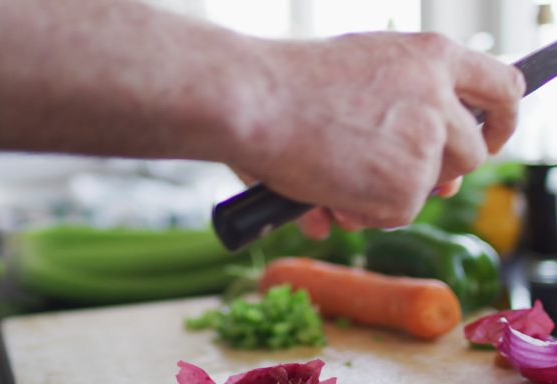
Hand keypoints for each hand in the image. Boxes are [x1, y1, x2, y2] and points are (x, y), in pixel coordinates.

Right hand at [228, 32, 523, 229]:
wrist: (253, 99)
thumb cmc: (285, 85)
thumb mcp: (358, 77)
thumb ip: (394, 116)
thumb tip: (411, 187)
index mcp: (430, 56)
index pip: (501, 88)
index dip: (499, 119)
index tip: (486, 137)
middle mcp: (439, 96)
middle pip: (470, 152)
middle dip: (435, 171)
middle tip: (390, 175)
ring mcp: (427, 142)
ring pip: (431, 188)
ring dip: (390, 193)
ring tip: (338, 184)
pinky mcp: (406, 186)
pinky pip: (399, 214)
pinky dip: (366, 214)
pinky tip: (329, 195)